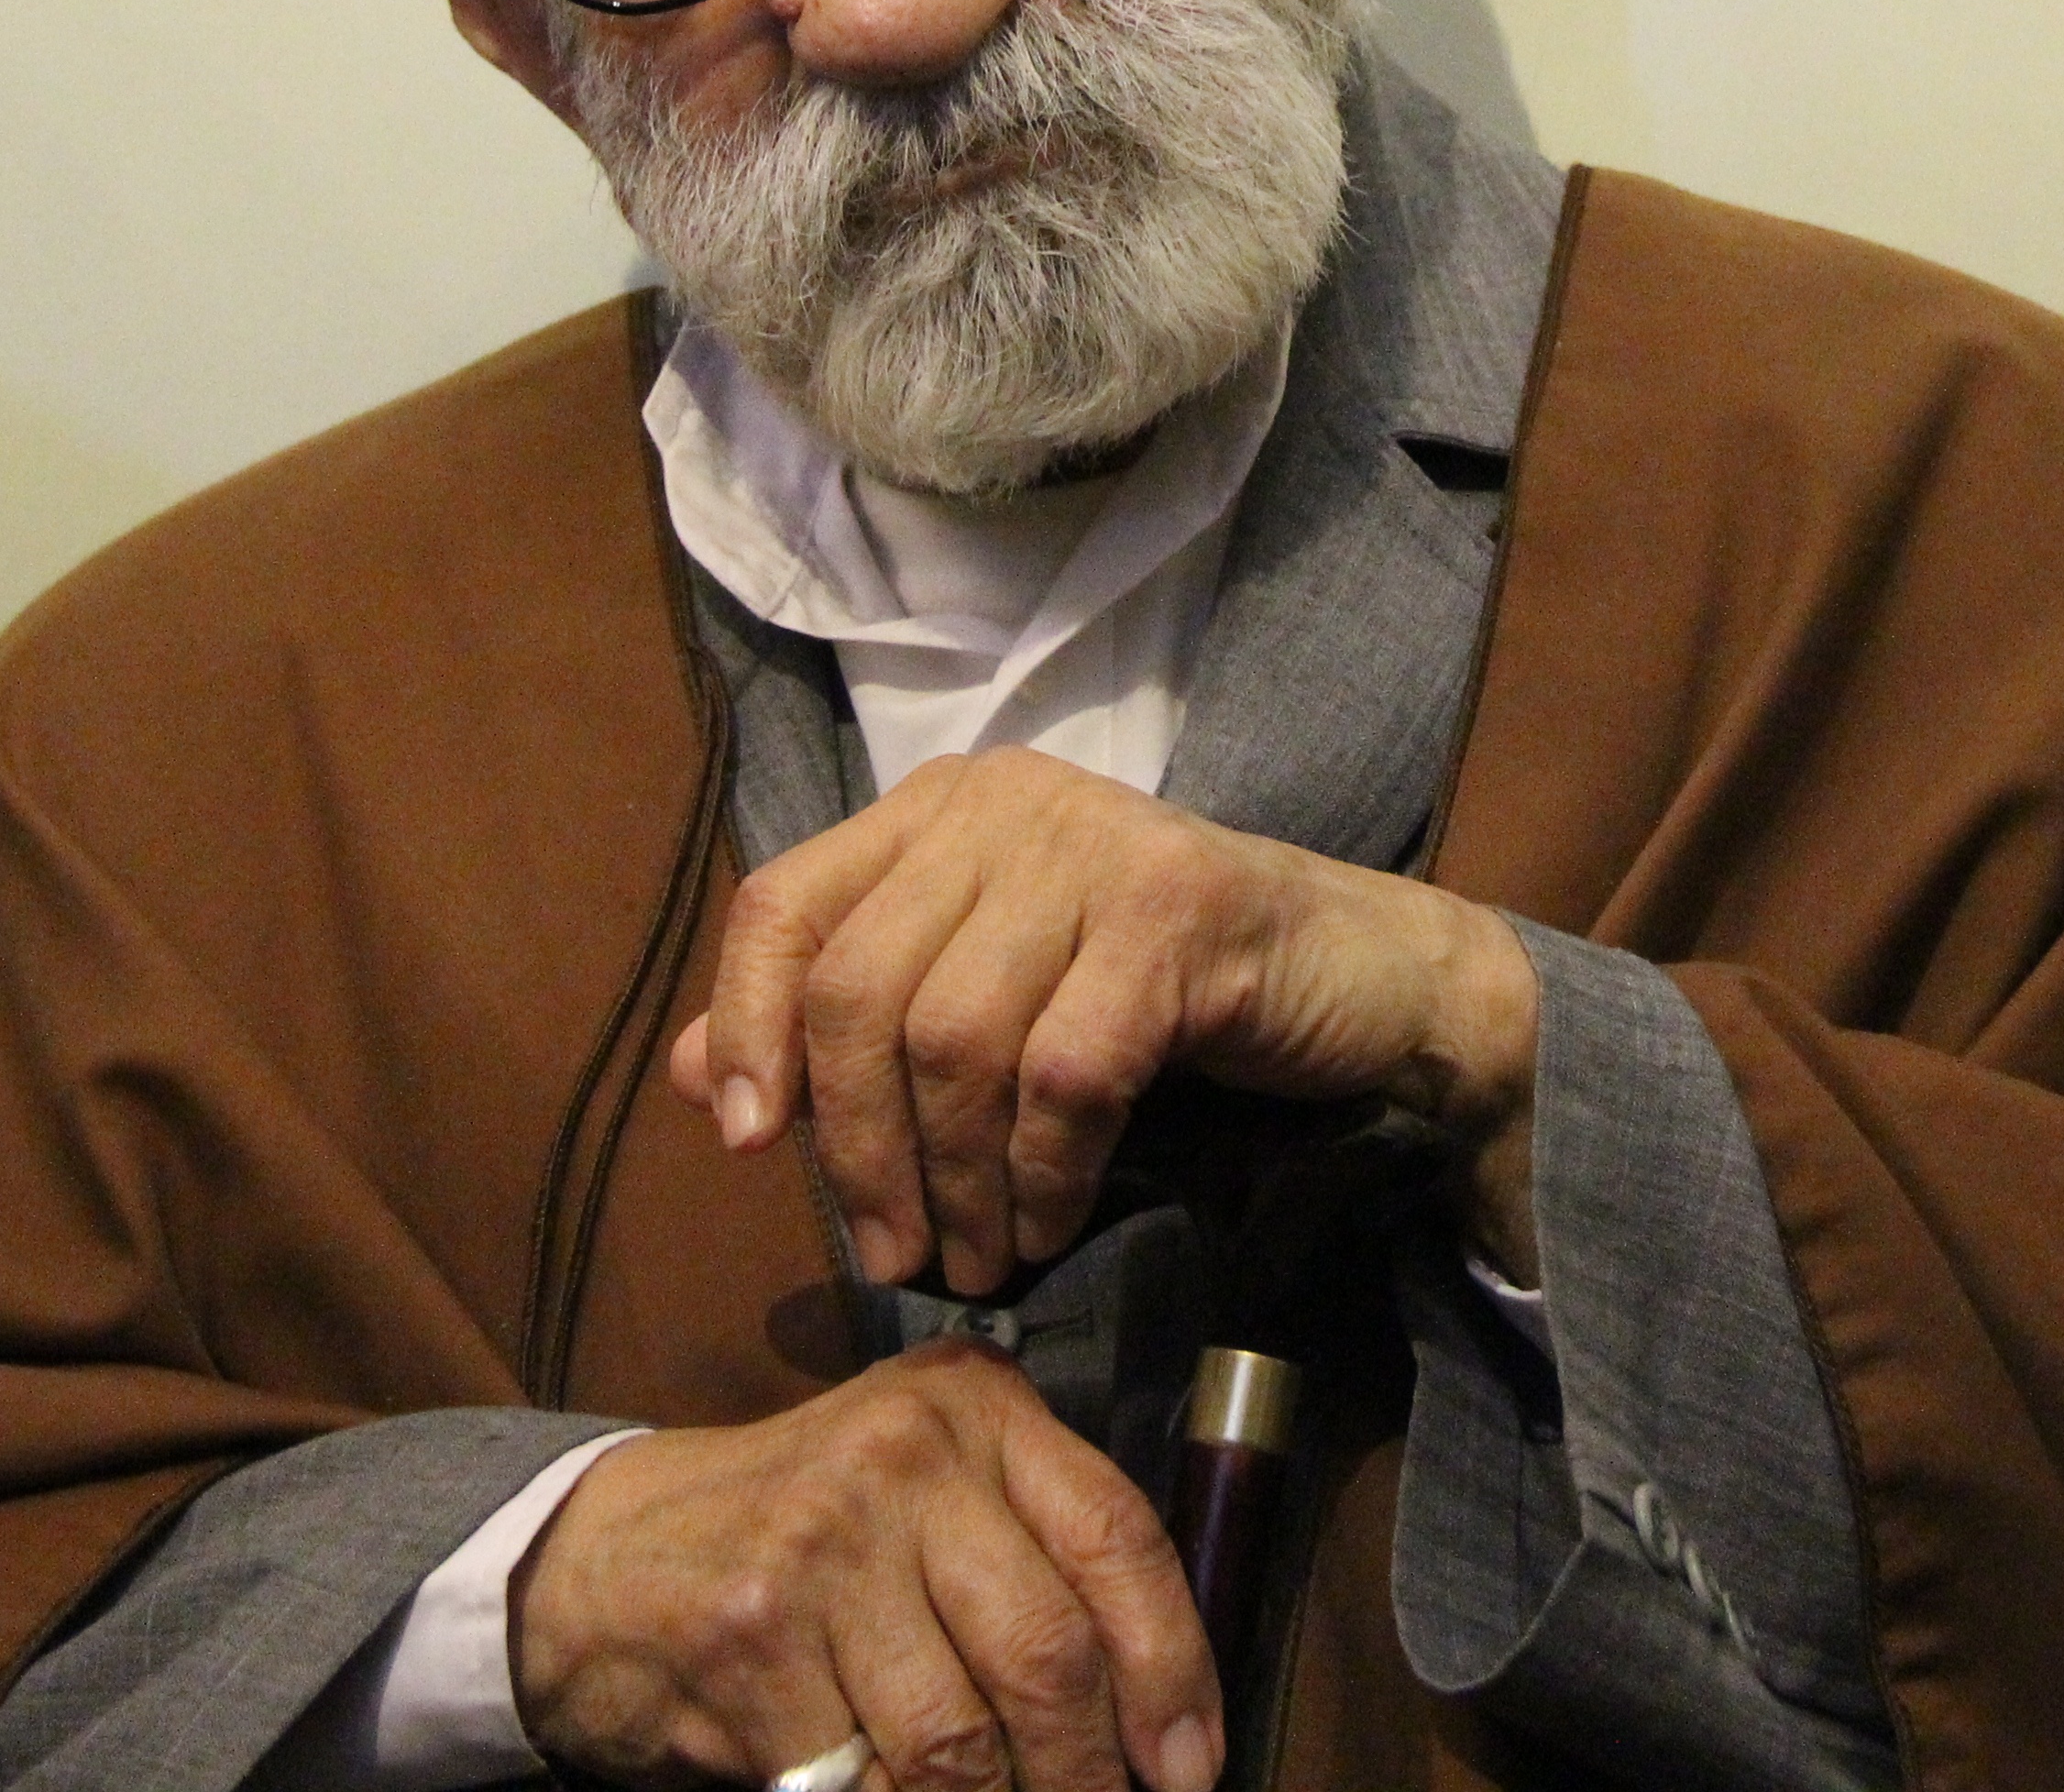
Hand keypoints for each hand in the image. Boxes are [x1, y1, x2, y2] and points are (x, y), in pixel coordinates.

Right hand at [509, 1341, 1221, 1791]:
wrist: (601, 1559)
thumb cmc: (802, 1543)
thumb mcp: (926, 1496)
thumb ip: (1032, 1560)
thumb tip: (1161, 1722)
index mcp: (971, 1406)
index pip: (1117, 1536)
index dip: (1173, 1669)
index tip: (1189, 1768)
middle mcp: (902, 1453)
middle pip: (1049, 1654)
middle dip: (1088, 1775)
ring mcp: (820, 1543)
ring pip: (961, 1744)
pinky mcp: (750, 1639)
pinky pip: (867, 1783)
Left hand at [669, 751, 1541, 1296]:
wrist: (1367, 985)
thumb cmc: (1164, 1000)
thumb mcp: (990, 1005)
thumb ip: (846, 1030)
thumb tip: (695, 1079)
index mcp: (939, 809)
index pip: (783, 903)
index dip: (745, 1027)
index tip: (751, 1149)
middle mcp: (1006, 802)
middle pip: (861, 988)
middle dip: (859, 1150)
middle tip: (893, 1257)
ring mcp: (1097, 845)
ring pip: (956, 1039)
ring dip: (954, 1184)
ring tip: (977, 1261)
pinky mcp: (1180, 909)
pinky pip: (1066, 1074)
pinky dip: (1044, 1173)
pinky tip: (1051, 1224)